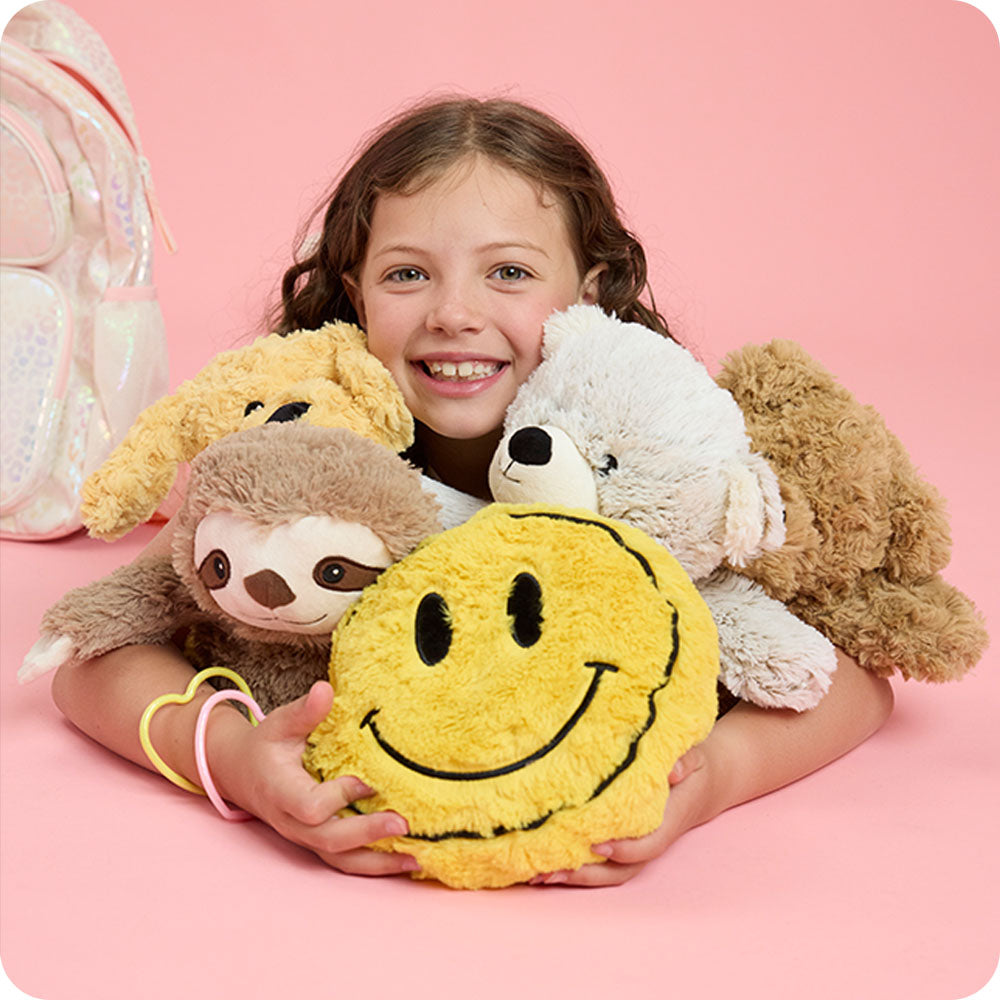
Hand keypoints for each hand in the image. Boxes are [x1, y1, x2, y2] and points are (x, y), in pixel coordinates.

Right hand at [209, 681, 418, 876]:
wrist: (243, 774)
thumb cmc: (266, 746)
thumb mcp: (279, 724)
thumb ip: (304, 711)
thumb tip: (324, 689)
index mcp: (282, 792)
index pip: (310, 807)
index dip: (339, 797)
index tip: (367, 780)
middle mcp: (292, 823)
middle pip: (329, 840)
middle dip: (367, 833)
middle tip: (403, 823)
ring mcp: (305, 838)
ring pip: (340, 860)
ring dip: (378, 863)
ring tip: (416, 860)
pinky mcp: (318, 843)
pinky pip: (345, 862)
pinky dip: (375, 866)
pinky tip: (406, 862)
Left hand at [531, 745, 710, 887]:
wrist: (701, 783)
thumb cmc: (692, 767)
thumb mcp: (693, 756)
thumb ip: (685, 761)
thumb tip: (673, 771)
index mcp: (667, 821)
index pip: (647, 844)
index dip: (624, 849)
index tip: (597, 844)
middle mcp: (650, 840)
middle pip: (620, 869)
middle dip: (587, 874)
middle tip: (551, 871)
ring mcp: (635, 845)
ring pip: (607, 872)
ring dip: (574, 876)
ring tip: (537, 875)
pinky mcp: (621, 842)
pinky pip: (599, 861)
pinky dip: (573, 865)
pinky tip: (541, 864)